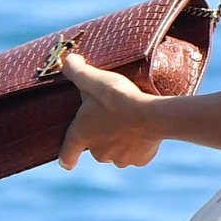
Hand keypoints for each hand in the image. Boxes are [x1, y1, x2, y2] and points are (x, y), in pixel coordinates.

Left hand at [57, 54, 162, 169]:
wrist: (153, 115)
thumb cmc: (118, 99)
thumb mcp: (93, 79)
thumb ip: (75, 70)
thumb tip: (67, 60)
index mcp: (81, 136)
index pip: (67, 156)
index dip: (68, 156)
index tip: (70, 159)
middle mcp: (98, 153)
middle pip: (96, 148)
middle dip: (102, 135)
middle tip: (112, 115)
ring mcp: (120, 158)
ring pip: (117, 151)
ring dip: (121, 139)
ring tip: (130, 120)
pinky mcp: (140, 160)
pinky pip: (137, 153)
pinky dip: (139, 144)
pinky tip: (143, 128)